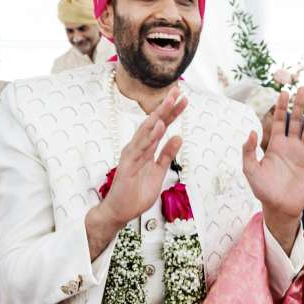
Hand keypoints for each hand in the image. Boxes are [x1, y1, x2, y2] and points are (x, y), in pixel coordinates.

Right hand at [96, 87, 186, 227]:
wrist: (120, 212)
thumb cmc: (135, 193)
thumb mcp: (158, 172)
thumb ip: (166, 155)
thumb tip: (178, 137)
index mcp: (145, 149)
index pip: (160, 127)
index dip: (172, 113)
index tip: (183, 99)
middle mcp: (137, 148)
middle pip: (153, 123)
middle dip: (165, 107)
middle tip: (177, 91)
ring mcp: (131, 155)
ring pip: (146, 131)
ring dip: (158, 116)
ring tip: (169, 102)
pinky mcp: (128, 165)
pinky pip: (140, 148)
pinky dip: (149, 136)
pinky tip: (158, 126)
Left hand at [243, 88, 303, 253]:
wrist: (279, 206)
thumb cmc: (263, 189)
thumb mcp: (250, 169)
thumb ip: (248, 150)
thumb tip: (251, 131)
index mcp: (275, 145)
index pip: (279, 121)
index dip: (281, 107)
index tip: (284, 92)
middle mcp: (290, 146)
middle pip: (295, 121)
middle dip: (298, 104)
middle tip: (303, 87)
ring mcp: (302, 154)